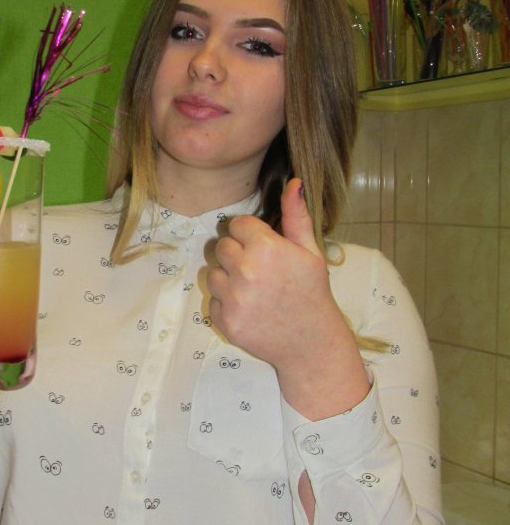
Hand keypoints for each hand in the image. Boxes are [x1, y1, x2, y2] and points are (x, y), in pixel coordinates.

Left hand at [207, 178, 368, 419]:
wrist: (311, 342)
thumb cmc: (312, 292)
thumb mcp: (310, 251)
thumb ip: (296, 216)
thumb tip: (293, 182)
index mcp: (266, 248)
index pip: (237, 225)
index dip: (249, 234)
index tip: (261, 246)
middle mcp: (245, 270)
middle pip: (222, 247)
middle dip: (237, 254)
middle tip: (258, 269)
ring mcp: (233, 297)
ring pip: (213, 273)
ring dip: (228, 278)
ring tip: (253, 289)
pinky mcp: (225, 320)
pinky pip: (213, 300)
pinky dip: (226, 303)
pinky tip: (249, 307)